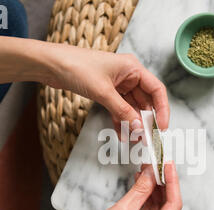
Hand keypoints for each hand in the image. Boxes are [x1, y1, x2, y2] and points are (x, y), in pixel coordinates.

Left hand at [46, 45, 169, 134]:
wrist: (51, 64)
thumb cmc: (76, 67)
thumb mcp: (103, 92)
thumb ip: (122, 111)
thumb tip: (139, 128)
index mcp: (133, 68)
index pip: (156, 90)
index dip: (162, 110)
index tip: (161, 128)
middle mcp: (128, 75)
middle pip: (145, 101)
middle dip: (145, 120)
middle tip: (146, 138)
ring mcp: (118, 84)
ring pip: (131, 107)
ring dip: (132, 123)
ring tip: (133, 139)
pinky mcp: (107, 91)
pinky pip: (119, 109)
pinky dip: (120, 121)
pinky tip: (121, 133)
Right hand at [71, 162, 181, 209]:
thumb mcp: (124, 209)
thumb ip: (141, 189)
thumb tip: (152, 173)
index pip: (174, 204)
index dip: (172, 182)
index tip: (168, 165)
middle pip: (167, 205)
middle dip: (162, 184)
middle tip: (157, 164)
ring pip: (157, 207)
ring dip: (152, 189)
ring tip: (147, 170)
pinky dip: (145, 197)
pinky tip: (141, 183)